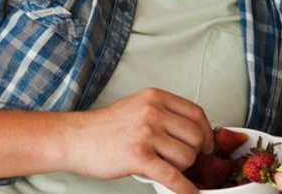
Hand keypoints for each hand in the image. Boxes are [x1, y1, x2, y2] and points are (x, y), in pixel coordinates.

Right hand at [56, 88, 210, 193]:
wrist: (74, 139)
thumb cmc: (104, 128)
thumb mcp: (137, 107)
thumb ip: (163, 114)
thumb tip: (195, 134)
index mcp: (154, 97)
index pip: (196, 113)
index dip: (206, 132)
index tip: (207, 144)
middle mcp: (152, 112)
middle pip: (196, 136)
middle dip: (196, 153)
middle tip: (188, 161)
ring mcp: (145, 134)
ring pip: (187, 157)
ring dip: (182, 168)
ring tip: (167, 168)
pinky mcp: (139, 157)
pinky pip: (173, 177)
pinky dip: (184, 189)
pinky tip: (188, 193)